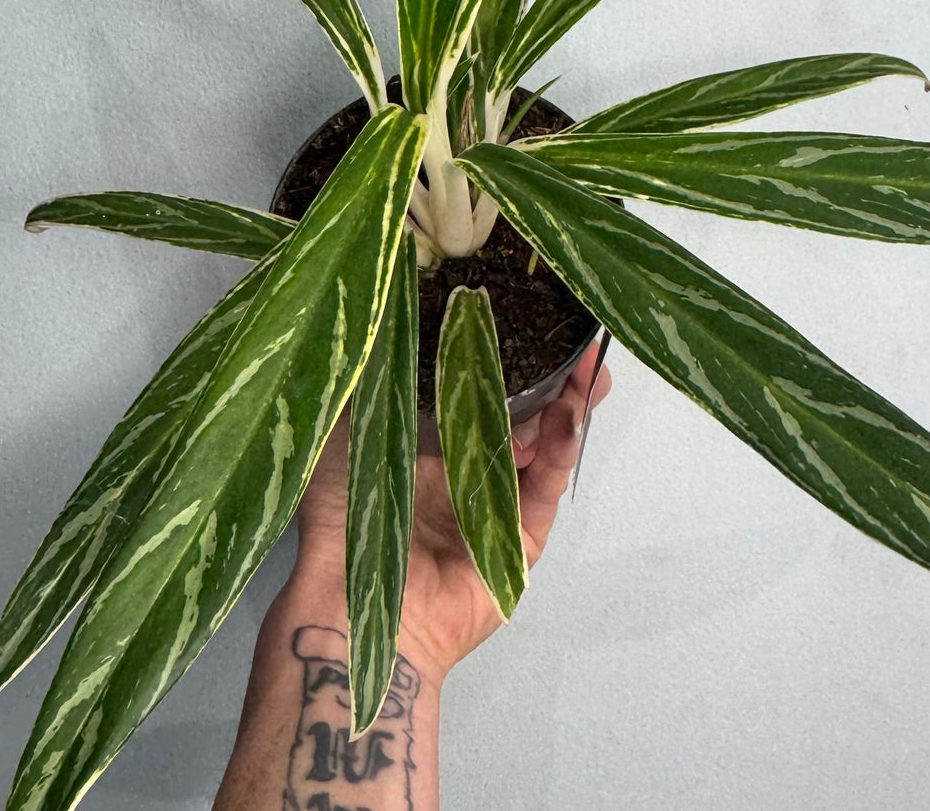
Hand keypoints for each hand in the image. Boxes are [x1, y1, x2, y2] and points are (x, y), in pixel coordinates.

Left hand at [292, 344, 611, 686]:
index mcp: (431, 447)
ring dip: (568, 408)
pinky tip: (567, 418)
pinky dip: (560, 453)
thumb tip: (378, 329)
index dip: (510, 363)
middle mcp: (468, 474)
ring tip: (587, 372)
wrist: (354, 603)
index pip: (481, 394)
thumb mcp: (347, 434)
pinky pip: (545, 489)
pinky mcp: (520, 542)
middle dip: (555, 381)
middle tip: (579, 345)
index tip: (531, 325)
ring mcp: (497, 507)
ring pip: (543, 448)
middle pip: (524, 417)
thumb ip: (369, 387)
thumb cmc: (343, 519)